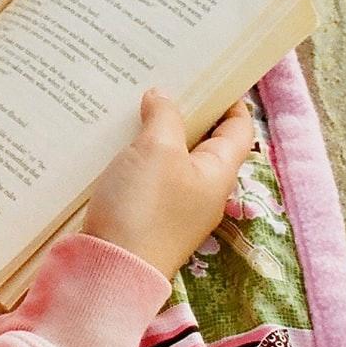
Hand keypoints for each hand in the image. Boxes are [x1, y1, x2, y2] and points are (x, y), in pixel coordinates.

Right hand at [82, 89, 254, 278]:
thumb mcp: (157, 151)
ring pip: (169, 157)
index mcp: (218, 174)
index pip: (238, 129)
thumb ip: (165, 117)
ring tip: (132, 102)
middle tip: (161, 79)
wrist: (107, 272)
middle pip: (202, 141)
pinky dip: (134, 155)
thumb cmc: (143, 209)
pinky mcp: (142, 216)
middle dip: (184, 110)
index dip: (229, 100)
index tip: (208, 74)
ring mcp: (171, 206)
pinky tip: (111, 140)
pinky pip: (145, 175)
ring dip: (154, 131)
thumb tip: (162, 97)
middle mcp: (201, 191)